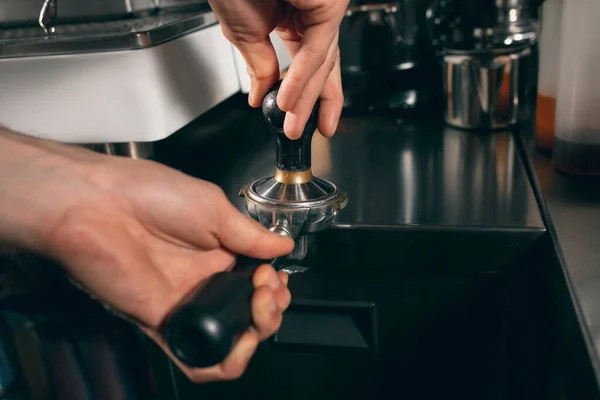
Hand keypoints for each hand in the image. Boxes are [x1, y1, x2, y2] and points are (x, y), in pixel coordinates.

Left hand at [0, 131, 294, 381]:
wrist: (100, 204)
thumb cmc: (148, 193)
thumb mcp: (215, 207)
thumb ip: (251, 235)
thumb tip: (283, 246)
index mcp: (218, 252)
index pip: (257, 282)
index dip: (275, 285)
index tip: (274, 274)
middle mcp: (203, 281)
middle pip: (250, 312)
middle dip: (272, 306)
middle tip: (269, 288)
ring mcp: (185, 304)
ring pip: (228, 340)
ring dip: (257, 333)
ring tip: (260, 310)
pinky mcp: (164, 323)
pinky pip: (196, 357)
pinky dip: (224, 362)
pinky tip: (240, 341)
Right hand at [209, 0, 348, 138]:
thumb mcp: (244, 31)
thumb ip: (260, 65)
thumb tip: (262, 95)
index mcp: (295, 17)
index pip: (308, 63)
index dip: (304, 95)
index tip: (295, 120)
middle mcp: (313, 12)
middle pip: (323, 65)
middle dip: (315, 103)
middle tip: (305, 131)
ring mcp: (324, 6)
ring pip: (320, 62)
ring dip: (305, 97)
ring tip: (291, 123)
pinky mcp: (329, 4)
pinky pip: (317, 49)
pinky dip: (301, 77)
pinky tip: (288, 99)